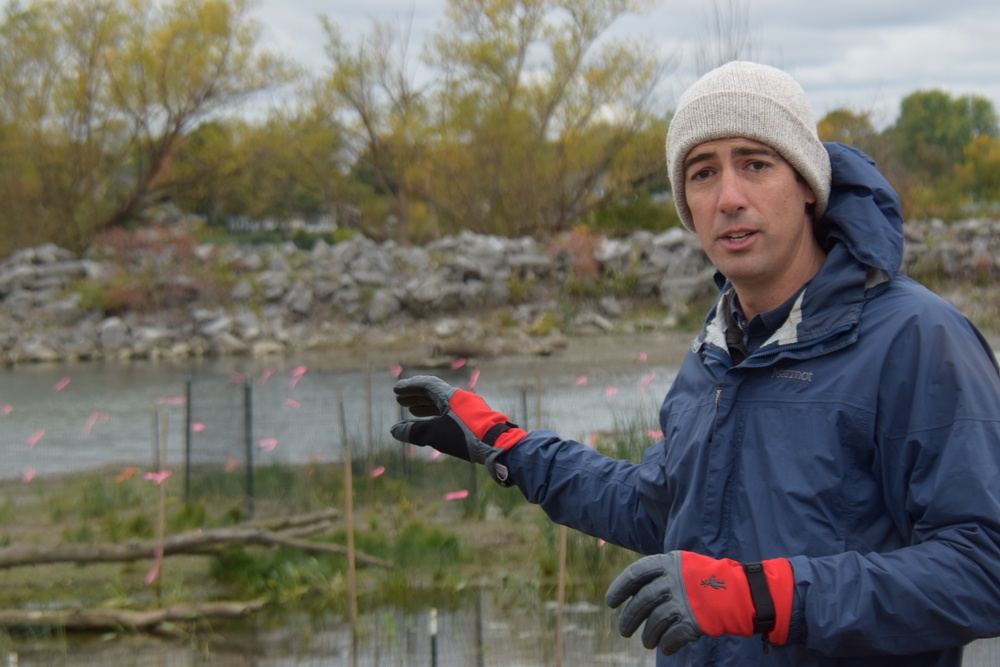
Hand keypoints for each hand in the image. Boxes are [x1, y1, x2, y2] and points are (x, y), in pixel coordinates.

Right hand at [390, 375, 526, 481]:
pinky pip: (451, 413)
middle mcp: (461, 398)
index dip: (410, 386)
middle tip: (400, 401)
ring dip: (426, 406)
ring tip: (411, 411)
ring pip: (443, 404)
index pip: (427, 384)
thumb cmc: (467, 436)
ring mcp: (469, 409)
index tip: (396, 390)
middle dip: (416, 396)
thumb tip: (394, 431)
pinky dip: (437, 416)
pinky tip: (433, 425)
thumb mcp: (436, 434)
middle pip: (434, 393)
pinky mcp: (475, 420)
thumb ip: (414, 431)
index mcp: (451, 396)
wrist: (499, 445)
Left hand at [605, 551, 792, 654]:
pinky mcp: (694, 622)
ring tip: (646, 641)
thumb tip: (634, 592)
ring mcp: (683, 602)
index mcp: (668, 563)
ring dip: (648, 634)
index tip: (610, 602)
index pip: (635, 574)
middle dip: (629, 618)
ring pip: (654, 622)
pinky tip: (665, 647)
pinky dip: (666, 644)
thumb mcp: (683, 566)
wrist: (741, 593)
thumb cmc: (708, 579)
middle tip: (623, 630)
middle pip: (642, 601)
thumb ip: (660, 575)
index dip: (620, 588)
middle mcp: (673, 581)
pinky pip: (672, 637)